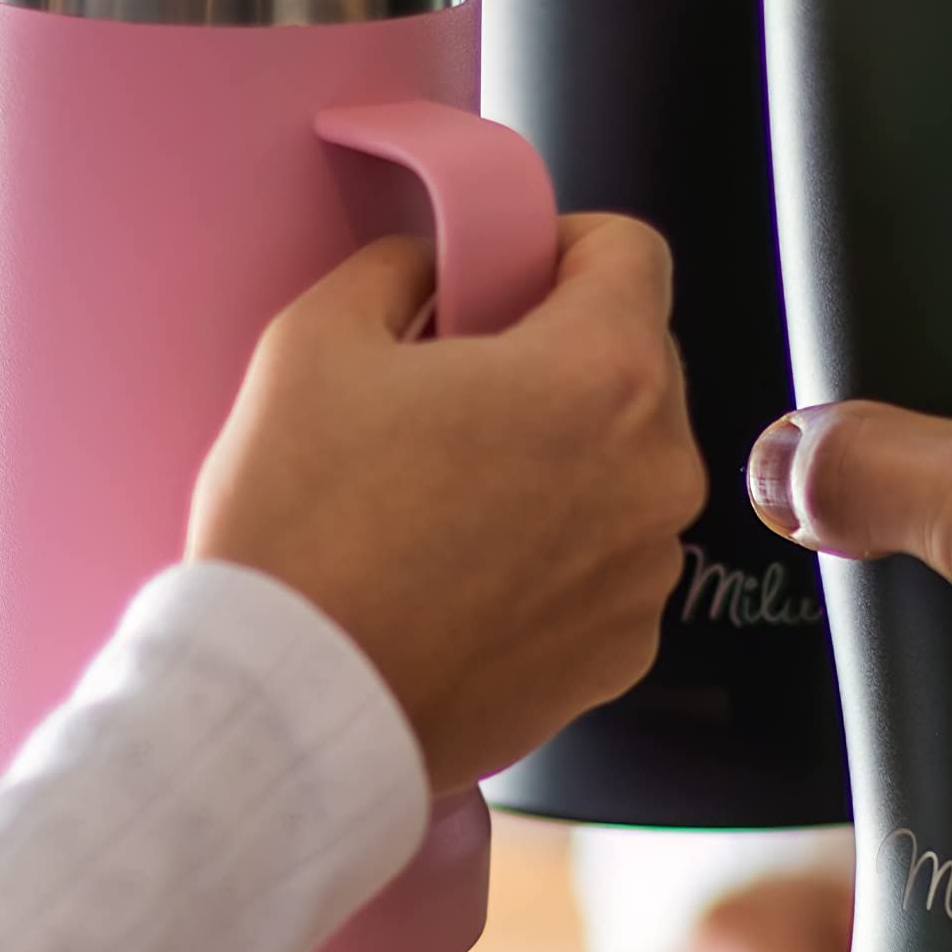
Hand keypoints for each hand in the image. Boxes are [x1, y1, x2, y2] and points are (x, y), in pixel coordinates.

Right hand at [190, 215, 707, 791]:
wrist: (294, 708)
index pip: (632, 251)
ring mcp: (648, 570)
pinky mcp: (624, 649)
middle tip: (456, 388)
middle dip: (557, 355)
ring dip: (562, 458)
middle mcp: (657, 471)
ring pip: (625, 466)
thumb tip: (430, 271)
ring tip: (450, 493)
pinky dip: (558, 551)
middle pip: (635, 362)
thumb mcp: (315, 341)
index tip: (508, 275)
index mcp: (602, 374)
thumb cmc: (302, 530)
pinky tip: (466, 572)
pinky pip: (608, 561)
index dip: (562, 244)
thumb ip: (396, 271)